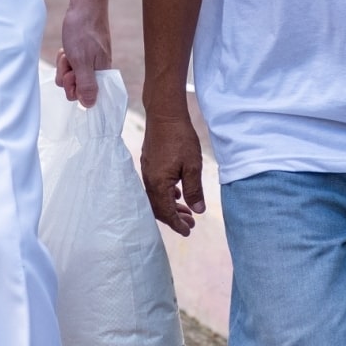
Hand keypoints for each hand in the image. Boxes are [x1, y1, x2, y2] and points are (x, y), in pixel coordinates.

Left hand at [55, 0, 109, 105]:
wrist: (86, 5)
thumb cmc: (84, 31)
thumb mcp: (82, 61)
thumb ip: (86, 85)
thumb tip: (90, 106)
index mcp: (102, 74)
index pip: (87, 97)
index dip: (75, 89)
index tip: (72, 75)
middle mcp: (98, 71)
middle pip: (76, 87)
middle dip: (68, 75)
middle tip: (70, 60)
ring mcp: (90, 62)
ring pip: (71, 75)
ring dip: (65, 65)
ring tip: (68, 51)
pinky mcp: (83, 54)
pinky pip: (70, 64)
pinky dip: (66, 57)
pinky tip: (67, 48)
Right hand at [141, 108, 205, 233]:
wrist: (165, 115)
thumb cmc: (180, 138)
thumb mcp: (192, 166)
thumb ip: (194, 190)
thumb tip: (198, 210)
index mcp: (159, 184)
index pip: (167, 212)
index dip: (177, 224)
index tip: (188, 231)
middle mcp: (149, 181)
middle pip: (159, 208)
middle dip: (174, 219)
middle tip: (190, 224)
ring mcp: (147, 172)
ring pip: (156, 198)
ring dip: (171, 207)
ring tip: (186, 211)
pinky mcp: (149, 165)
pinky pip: (155, 188)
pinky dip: (166, 195)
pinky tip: (177, 193)